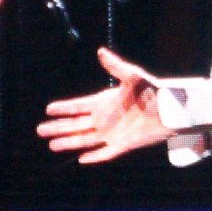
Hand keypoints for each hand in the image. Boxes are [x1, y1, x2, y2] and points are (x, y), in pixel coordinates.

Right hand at [36, 47, 172, 162]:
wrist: (172, 110)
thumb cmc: (154, 90)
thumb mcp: (133, 76)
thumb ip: (116, 65)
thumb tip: (100, 51)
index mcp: (104, 101)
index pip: (78, 106)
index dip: (64, 108)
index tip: (48, 109)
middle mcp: (105, 118)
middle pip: (75, 124)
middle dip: (58, 127)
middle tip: (40, 130)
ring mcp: (112, 133)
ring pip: (84, 139)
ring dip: (69, 142)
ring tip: (52, 144)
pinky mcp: (123, 144)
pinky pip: (105, 153)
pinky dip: (94, 157)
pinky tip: (81, 159)